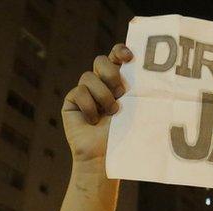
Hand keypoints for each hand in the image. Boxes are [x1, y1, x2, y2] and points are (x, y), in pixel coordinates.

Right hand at [62, 44, 133, 165]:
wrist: (106, 157)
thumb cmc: (125, 135)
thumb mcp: (135, 108)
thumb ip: (134, 87)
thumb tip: (140, 66)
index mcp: (118, 82)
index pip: (116, 56)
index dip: (120, 51)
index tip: (130, 57)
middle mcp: (100, 84)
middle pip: (100, 61)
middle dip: (111, 74)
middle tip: (122, 93)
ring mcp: (85, 92)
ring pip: (89, 76)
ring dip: (103, 96)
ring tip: (111, 114)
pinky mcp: (72, 101)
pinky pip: (79, 91)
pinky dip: (89, 106)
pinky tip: (93, 121)